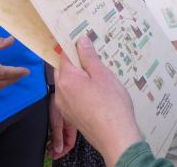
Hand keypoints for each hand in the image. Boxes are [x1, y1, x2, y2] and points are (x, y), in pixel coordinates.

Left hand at [49, 93, 76, 158]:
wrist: (52, 90)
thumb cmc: (55, 102)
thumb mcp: (57, 123)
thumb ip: (58, 136)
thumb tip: (58, 149)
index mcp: (71, 127)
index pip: (70, 143)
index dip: (62, 151)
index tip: (54, 155)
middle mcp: (70, 124)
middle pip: (65, 140)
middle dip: (58, 147)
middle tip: (49, 152)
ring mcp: (65, 120)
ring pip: (62, 134)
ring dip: (55, 141)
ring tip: (48, 146)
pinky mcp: (60, 116)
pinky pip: (58, 129)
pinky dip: (54, 134)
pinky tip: (49, 135)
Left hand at [54, 37, 141, 164]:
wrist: (116, 137)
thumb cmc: (111, 105)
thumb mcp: (102, 74)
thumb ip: (89, 57)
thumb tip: (81, 41)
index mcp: (66, 80)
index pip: (64, 55)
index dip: (73, 46)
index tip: (83, 40)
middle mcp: (60, 93)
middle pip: (64, 69)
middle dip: (76, 61)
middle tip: (93, 56)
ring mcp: (64, 106)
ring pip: (68, 83)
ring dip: (79, 76)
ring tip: (98, 74)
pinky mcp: (72, 116)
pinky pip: (72, 96)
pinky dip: (81, 90)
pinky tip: (97, 91)